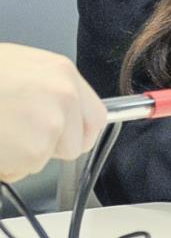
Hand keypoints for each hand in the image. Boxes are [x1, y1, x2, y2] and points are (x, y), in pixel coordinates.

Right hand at [0, 45, 106, 181]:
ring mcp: (50, 126)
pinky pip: (20, 169)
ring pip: (42, 160)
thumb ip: (48, 89)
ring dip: (19, 155)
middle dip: (46, 147)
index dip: (76, 133)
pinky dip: (5, 164)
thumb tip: (61, 112)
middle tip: (15, 132)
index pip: (95, 118)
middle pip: (72, 145)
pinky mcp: (32, 151)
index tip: (64, 138)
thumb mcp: (20, 68)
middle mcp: (64, 98)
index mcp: (63, 74)